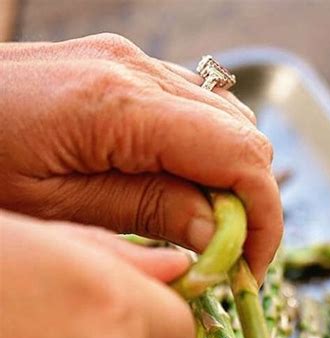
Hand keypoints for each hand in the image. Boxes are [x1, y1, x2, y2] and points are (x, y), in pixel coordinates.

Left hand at [0, 33, 282, 280]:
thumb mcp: (57, 209)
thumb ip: (147, 211)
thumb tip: (222, 233)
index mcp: (121, 105)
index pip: (241, 156)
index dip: (263, 220)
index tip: (249, 271)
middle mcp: (136, 70)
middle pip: (244, 136)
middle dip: (250, 206)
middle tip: (223, 261)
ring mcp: (130, 63)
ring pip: (225, 122)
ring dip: (228, 183)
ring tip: (201, 233)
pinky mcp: (121, 71)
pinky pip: (192, 111)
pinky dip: (203, 157)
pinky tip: (178, 192)